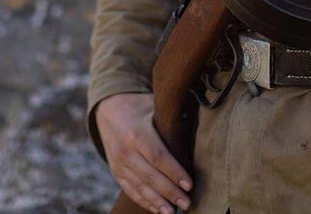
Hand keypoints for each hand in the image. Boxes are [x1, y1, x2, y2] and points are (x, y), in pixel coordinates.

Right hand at [96, 92, 193, 212]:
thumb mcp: (154, 107)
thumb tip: (200, 127)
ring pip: (140, 187)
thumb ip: (171, 120)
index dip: (174, 172)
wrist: (109, 109)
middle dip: (170, 192)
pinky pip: (131, 190)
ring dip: (157, 202)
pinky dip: (144, 201)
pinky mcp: (116, 172)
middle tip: (187, 203)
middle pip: (150, 176)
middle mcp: (125, 150)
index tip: (189, 185)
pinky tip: (158, 210)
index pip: (158, 156)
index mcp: (136, 132)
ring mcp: (118, 163)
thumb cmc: (141, 108)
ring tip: (173, 213)